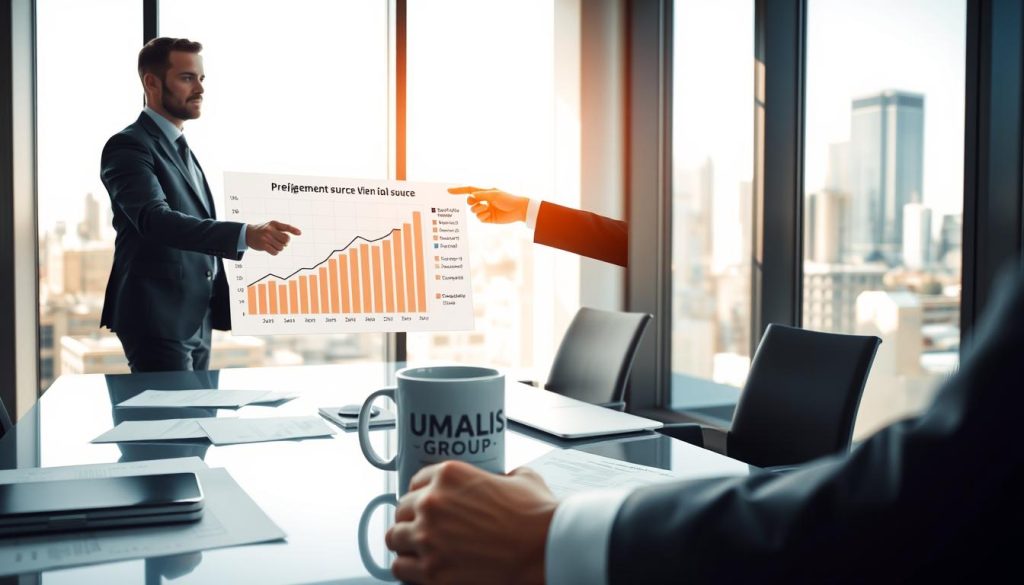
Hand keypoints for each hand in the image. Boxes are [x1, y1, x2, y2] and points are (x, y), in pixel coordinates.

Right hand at [245, 221, 300, 255]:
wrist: (248, 234)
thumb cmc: (263, 230)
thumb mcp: (272, 225)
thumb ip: (283, 228)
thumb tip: (299, 232)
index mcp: (273, 223)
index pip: (286, 227)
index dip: (293, 230)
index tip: (300, 233)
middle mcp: (270, 230)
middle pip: (286, 240)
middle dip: (285, 242)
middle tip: (279, 241)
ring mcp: (266, 238)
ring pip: (281, 247)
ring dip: (279, 248)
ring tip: (273, 244)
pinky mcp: (263, 245)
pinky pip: (275, 252)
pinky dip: (275, 252)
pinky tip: (270, 248)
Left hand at [386, 461, 556, 584]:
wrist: (544, 551)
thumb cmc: (537, 518)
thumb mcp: (523, 479)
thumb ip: (505, 475)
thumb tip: (505, 480)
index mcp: (449, 475)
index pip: (415, 482)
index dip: (422, 495)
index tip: (427, 506)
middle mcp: (432, 503)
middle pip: (402, 510)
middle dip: (413, 520)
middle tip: (427, 529)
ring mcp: (428, 537)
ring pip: (394, 538)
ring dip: (406, 543)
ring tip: (419, 550)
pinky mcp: (431, 571)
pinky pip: (400, 568)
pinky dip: (409, 568)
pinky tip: (421, 569)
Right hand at [448, 186, 528, 223]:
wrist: (519, 210)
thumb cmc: (508, 199)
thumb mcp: (494, 194)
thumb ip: (481, 195)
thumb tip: (469, 196)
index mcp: (484, 192)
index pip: (469, 190)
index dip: (459, 190)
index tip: (448, 191)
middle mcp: (483, 200)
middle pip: (469, 201)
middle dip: (472, 202)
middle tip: (481, 202)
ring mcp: (485, 210)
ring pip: (473, 211)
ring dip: (479, 209)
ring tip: (488, 209)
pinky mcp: (488, 218)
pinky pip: (479, 218)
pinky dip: (483, 216)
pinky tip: (490, 215)